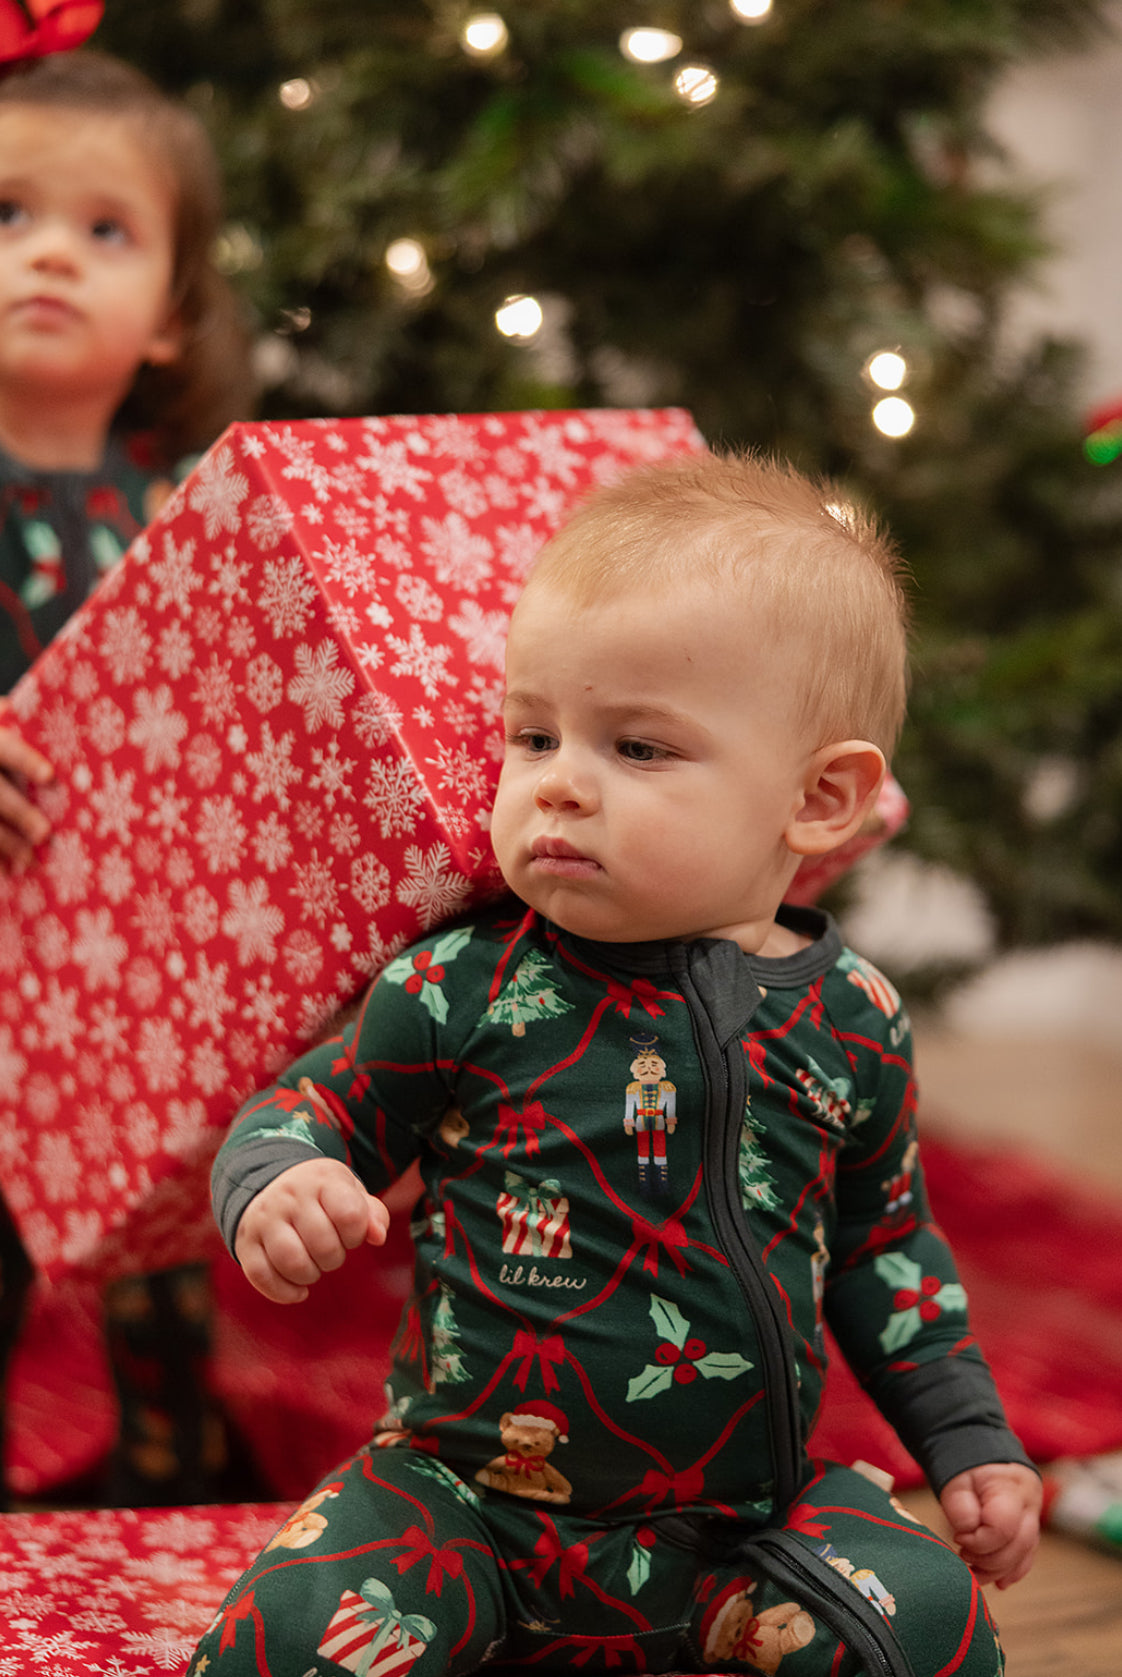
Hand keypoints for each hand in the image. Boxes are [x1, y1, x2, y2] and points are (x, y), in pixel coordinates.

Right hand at [0, 719, 52, 870]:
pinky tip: (8, 872)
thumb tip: (89, 750)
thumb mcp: (19, 737)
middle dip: (20, 813)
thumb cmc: (13, 753)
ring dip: (7, 842)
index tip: (50, 777)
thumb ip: (41, 743)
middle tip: (44, 834)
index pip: (9, 750)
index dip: (28, 762)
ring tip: (31, 861)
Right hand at [234, 1157, 389, 1303]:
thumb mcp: (349, 1191)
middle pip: (323, 1245)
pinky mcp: (245, 1242)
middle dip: (334, 1258)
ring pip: (292, 1263)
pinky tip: (297, 1289)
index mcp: (321, 1180)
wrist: (269, 1183)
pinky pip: (261, 1277)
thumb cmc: (320, 1195)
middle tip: (330, 1251)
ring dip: (310, 1276)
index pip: (350, 1215)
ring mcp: (264, 1219)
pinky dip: (284, 1292)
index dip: (356, 1234)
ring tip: (313, 1268)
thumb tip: (378, 1237)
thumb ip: (371, 1213)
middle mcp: (289, 1197)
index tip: (350, 1233)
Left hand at [939, 1461, 1041, 1588]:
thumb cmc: (966, 1469)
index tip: (958, 1537)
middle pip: (1017, 1547)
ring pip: (1024, 1556)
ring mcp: (1033, 1518)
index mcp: (1011, 1487)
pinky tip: (998, 1582)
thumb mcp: (955, 1481)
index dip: (978, 1541)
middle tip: (962, 1554)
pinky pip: (1026, 1557)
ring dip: (997, 1571)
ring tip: (972, 1571)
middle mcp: (1030, 1504)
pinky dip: (1011, 1571)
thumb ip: (960, 1508)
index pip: (1003, 1528)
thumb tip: (968, 1534)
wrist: (981, 1454)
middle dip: (987, 1560)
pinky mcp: (1029, 1529)